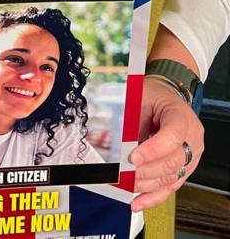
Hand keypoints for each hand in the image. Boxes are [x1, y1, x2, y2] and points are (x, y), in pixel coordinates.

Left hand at [130, 77, 203, 211]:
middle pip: (173, 161)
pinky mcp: (181, 171)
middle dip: (145, 171)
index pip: (174, 135)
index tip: (133, 157)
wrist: (161, 100)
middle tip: (123, 173)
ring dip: (144, 185)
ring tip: (124, 184)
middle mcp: (191, 138)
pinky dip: (151, 198)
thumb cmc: (150, 98)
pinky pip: (168, 188)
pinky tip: (136, 203)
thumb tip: (110, 141)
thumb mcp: (137, 98)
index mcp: (181, 116)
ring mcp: (189, 157)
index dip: (153, 149)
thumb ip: (128, 119)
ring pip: (170, 178)